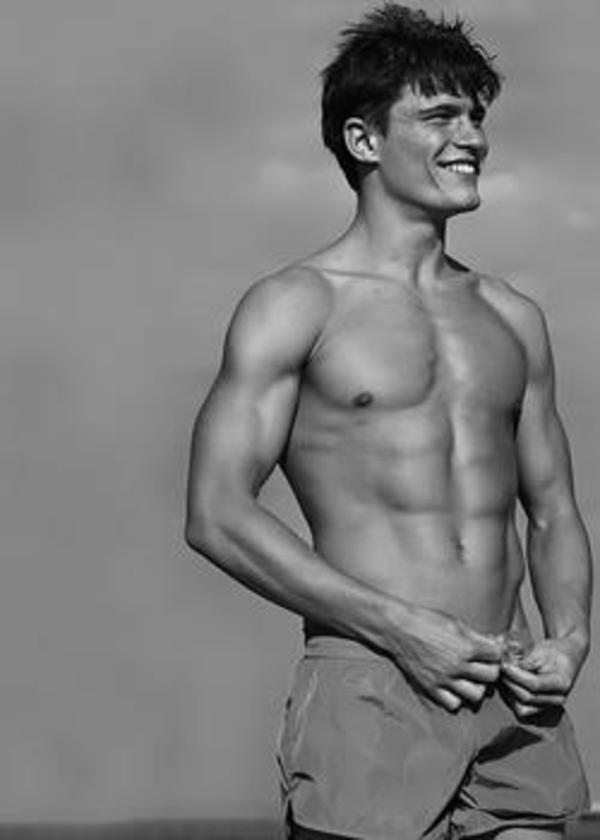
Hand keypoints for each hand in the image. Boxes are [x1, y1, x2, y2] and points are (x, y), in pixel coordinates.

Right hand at [387, 605, 502, 712]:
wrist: (397, 628)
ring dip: (475, 686)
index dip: (496, 652)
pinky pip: (453, 704)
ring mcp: (444, 679)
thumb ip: (475, 636)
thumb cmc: (425, 620)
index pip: (497, 656)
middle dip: (490, 669)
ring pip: (475, 695)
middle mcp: (458, 665)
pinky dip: (456, 698)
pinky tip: (452, 686)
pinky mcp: (431, 688)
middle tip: (482, 664)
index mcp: (466, 646)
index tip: (491, 651)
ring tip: (468, 677)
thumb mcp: (454, 623)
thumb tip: (494, 643)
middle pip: (490, 677)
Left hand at [500, 636, 587, 717]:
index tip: (504, 665)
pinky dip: (510, 697)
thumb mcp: (542, 651)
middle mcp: (557, 699)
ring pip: (521, 707)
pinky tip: (506, 682)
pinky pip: (521, 709)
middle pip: (527, 698)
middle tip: (500, 668)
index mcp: (562, 683)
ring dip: (508, 692)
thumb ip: (526, 662)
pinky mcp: (539, 708)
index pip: (535, 685)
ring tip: (502, 675)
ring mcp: (549, 706)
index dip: (516, 675)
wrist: (567, 657)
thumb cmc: (554, 652)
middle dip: (510, 683)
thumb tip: (508, 666)